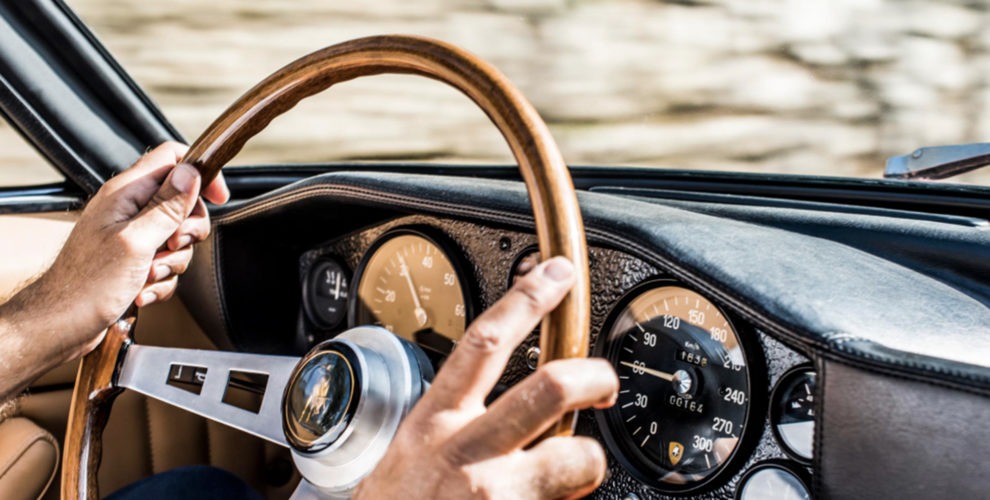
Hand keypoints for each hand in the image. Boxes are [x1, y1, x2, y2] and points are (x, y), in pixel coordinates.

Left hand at [27, 142, 227, 355]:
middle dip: (187, 230)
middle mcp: (128, 210)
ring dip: (171, 262)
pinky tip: (141, 290)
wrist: (61, 325)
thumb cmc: (86, 285)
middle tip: (172, 245)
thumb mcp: (136, 241)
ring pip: (176, 238)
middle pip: (182, 203)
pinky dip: (160, 281)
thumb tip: (190, 173)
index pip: (171, 159)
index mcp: (125, 194)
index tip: (217, 196)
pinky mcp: (132, 262)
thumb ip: (166, 206)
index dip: (199, 172)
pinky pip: (165, 264)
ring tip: (147, 274)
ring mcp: (130, 236)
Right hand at [355, 257, 618, 498]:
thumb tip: (517, 412)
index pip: (485, 342)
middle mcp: (465, 452)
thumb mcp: (409, 457)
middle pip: (548, 386)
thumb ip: (459, 428)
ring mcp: (491, 495)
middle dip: (592, 375)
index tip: (556, 275)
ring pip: (575, 457)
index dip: (527, 300)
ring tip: (579, 469)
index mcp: (434, 423)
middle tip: (604, 380)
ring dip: (588, 461)